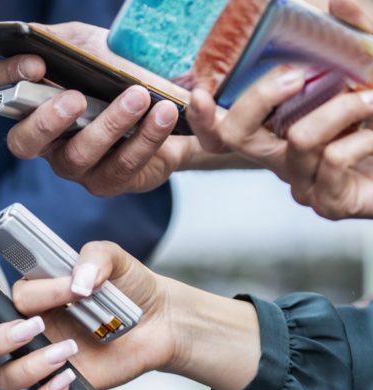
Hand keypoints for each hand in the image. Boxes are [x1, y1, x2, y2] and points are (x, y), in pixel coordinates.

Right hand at [0, 22, 206, 195]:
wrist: (170, 103)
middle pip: (24, 142)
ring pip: (77, 155)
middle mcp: (46, 139)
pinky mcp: (107, 181)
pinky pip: (120, 166)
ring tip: (137, 96)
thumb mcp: (87, 46)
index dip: (10, 80)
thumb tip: (34, 36)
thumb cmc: (121, 74)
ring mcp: (74, 164)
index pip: (1, 93)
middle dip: (46, 121)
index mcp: (33, 104)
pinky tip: (163, 113)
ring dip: (109, 124)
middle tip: (76, 98)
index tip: (37, 65)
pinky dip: (145, 137)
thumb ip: (58, 41)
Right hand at [0, 241, 261, 389]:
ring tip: (67, 353)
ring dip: (29, 367)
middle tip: (34, 329)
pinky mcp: (63, 387)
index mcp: (34, 298)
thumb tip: (79, 280)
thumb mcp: (115, 259)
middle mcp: (30, 332)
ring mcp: (42, 362)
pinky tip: (72, 378)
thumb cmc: (131, 287)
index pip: (12, 299)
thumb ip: (94, 257)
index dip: (37, 296)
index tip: (73, 290)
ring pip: (5, 377)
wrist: (162, 321)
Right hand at [187, 0, 372, 217]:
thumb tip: (336, 2)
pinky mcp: (329, 202)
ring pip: (298, 139)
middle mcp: (282, 157)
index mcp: (280, 129)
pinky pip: (333, 159)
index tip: (201, 93)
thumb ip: (357, 34)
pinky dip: (364, 137)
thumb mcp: (370, 68)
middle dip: (260, 99)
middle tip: (295, 74)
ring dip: (343, 108)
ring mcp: (303, 182)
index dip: (203, 117)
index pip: (224, 126)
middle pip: (236, 136)